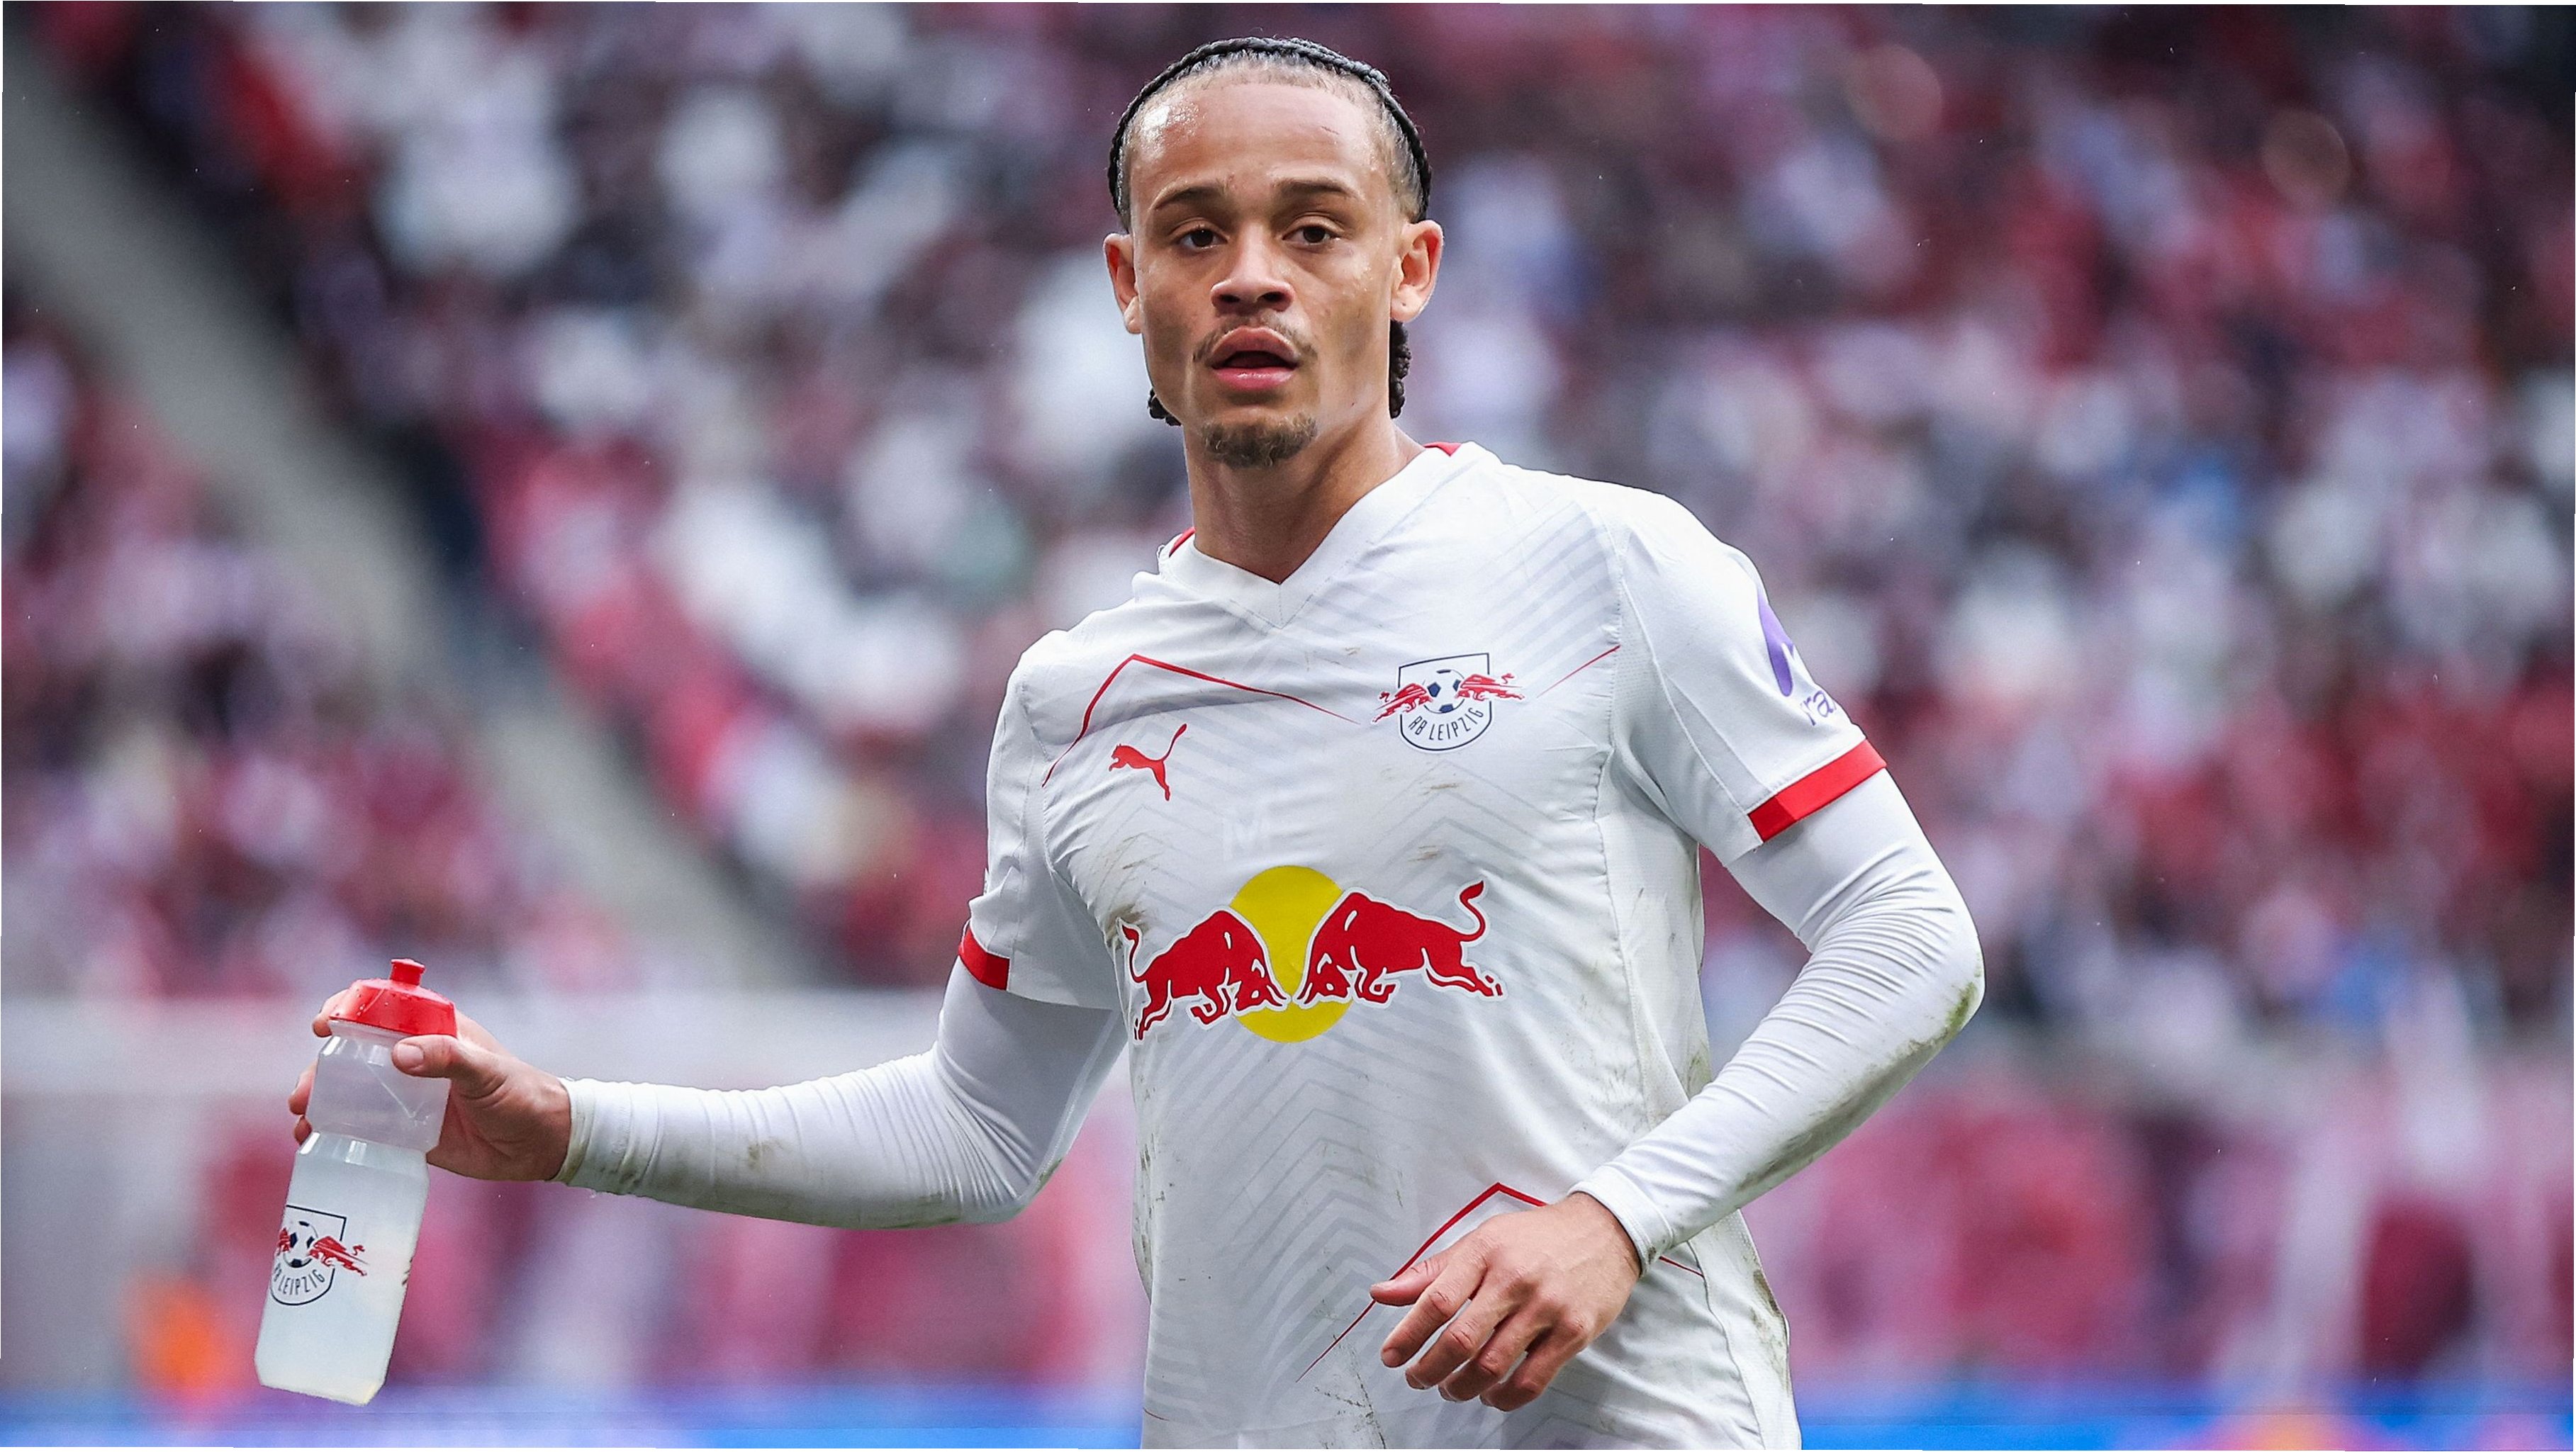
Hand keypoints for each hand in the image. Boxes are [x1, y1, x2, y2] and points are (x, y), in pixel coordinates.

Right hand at [288, 989, 572, 1181]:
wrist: (540, 1143)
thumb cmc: (521, 1094)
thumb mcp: (486, 1070)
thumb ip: (447, 1059)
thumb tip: (397, 1056)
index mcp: (432, 1028)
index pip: (381, 1005)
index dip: (348, 1007)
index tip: (325, 1024)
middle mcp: (413, 1057)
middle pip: (353, 1051)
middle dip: (322, 1065)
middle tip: (306, 1090)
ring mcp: (405, 1094)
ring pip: (349, 1089)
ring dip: (320, 1098)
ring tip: (302, 1116)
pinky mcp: (405, 1130)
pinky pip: (360, 1125)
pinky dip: (333, 1129)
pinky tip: (311, 1140)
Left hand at [1372, 1192, 1641, 1410]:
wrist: (1605, 1230)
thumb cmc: (1535, 1237)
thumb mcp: (1481, 1240)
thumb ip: (1432, 1272)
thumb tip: (1381, 1293)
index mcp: (1485, 1252)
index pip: (1436, 1301)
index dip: (1407, 1335)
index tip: (1391, 1357)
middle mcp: (1514, 1279)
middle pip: (1461, 1340)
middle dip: (1429, 1370)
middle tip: (1417, 1379)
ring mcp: (1547, 1307)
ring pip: (1492, 1366)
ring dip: (1462, 1388)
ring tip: (1451, 1390)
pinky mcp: (1574, 1332)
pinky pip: (1532, 1380)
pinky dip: (1504, 1398)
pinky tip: (1490, 1396)